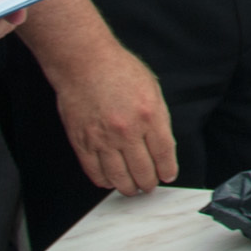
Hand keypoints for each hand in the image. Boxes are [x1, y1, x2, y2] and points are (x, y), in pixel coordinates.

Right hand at [46, 42, 175, 197]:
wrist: (84, 63)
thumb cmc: (119, 70)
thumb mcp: (152, 89)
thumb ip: (159, 118)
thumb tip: (162, 146)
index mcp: (149, 115)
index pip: (164, 154)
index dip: (167, 170)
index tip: (168, 175)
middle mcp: (127, 130)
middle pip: (143, 171)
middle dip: (149, 183)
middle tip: (150, 185)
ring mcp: (103, 139)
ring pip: (119, 178)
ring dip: (129, 188)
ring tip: (133, 188)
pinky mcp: (82, 142)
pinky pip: (95, 172)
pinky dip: (105, 181)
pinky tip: (111, 180)